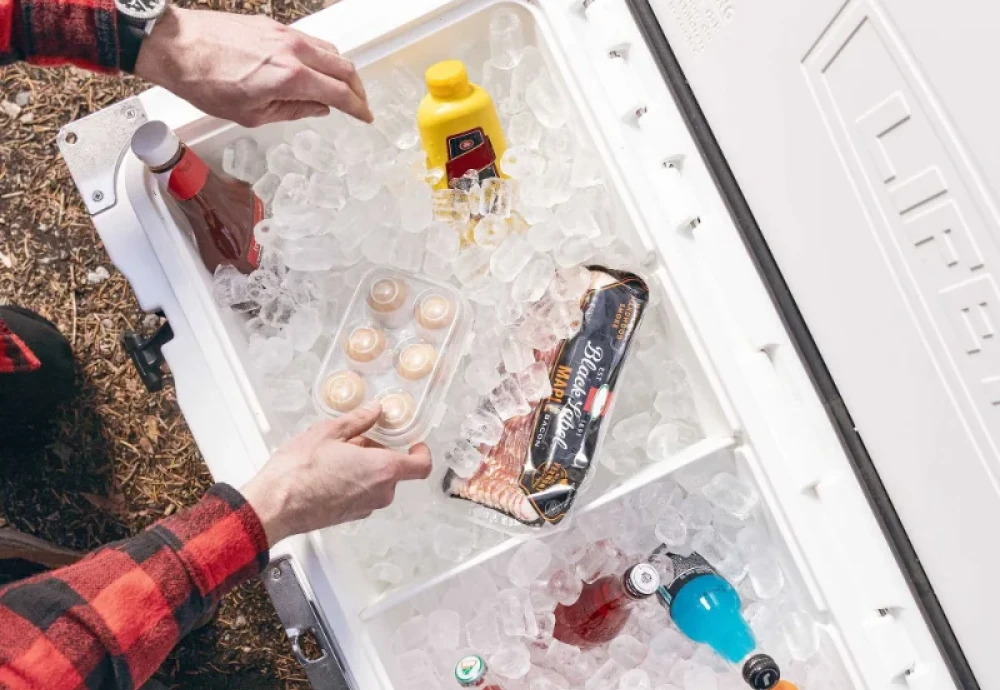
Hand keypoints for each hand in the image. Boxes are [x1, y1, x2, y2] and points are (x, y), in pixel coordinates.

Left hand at [134, 6, 373, 126]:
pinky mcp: (273, 26)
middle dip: (357, 88)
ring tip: (339, 88)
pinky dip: (322, 57)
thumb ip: (293, 110)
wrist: (175, 46)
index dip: (358, 108)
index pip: (339, 93)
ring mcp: (285, 34)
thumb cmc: (205, 82)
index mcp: (291, 77)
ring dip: (341, 71)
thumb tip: (318, 108)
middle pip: (344, 67)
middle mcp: (294, 50)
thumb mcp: (251, 114)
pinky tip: (314, 70)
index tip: (366, 117)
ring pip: (330, 51)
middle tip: (360, 104)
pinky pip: (310, 41)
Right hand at [241, 403, 431, 545]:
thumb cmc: (299, 471)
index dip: (421, 452)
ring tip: (337, 454)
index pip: (421, 466)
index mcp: (382, 469)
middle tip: (355, 440)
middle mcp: (380, 493)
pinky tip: (330, 472)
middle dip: (380, 453)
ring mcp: (366, 508)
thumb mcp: (329, 432)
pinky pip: (363, 495)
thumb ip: (358, 420)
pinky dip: (355, 481)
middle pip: (394, 470)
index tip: (414, 443)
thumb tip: (375, 410)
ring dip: (366, 468)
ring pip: (378, 483)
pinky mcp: (350, 517)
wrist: (274, 506)